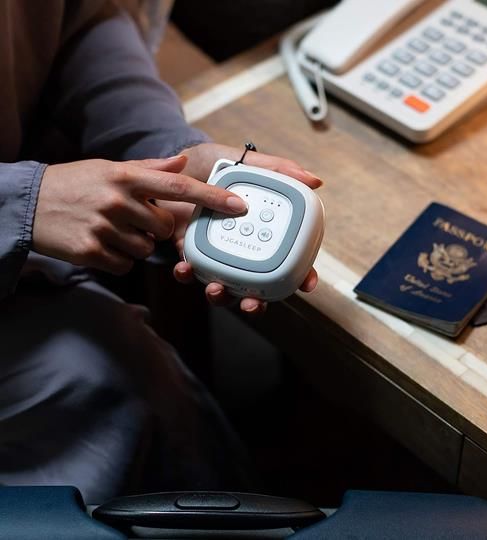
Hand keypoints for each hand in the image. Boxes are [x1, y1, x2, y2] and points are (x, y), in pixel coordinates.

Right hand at [32, 155, 246, 273]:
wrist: (28, 203)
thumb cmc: (75, 183)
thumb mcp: (110, 168)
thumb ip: (150, 169)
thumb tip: (183, 161)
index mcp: (127, 177)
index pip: (180, 187)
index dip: (212, 197)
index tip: (239, 205)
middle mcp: (118, 200)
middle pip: (164, 228)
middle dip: (154, 228)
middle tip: (130, 218)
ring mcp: (104, 227)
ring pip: (145, 249)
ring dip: (134, 244)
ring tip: (110, 228)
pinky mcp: (91, 252)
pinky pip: (125, 264)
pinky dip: (117, 258)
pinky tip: (99, 242)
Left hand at [158, 143, 321, 313]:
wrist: (166, 167)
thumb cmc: (208, 166)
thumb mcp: (243, 162)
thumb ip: (277, 169)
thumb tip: (314, 181)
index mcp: (258, 231)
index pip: (286, 259)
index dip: (300, 275)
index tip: (306, 284)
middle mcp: (240, 248)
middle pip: (255, 286)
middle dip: (256, 303)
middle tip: (253, 302)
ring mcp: (216, 254)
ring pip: (224, 289)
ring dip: (222, 297)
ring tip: (217, 288)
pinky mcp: (191, 255)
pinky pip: (190, 274)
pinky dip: (188, 276)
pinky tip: (185, 268)